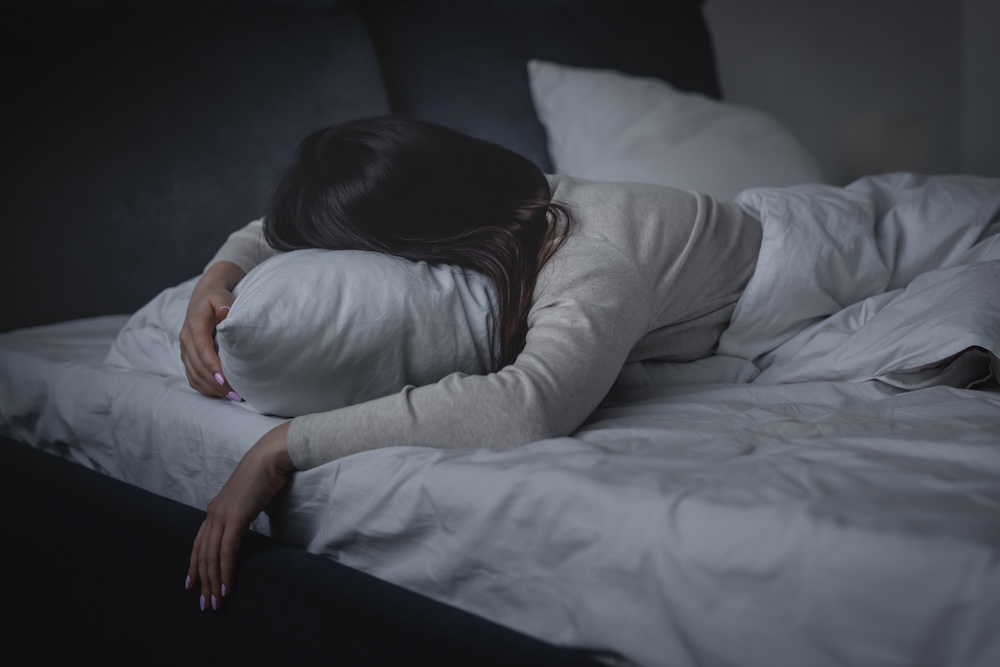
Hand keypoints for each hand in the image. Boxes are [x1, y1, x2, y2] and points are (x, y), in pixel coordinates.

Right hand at [180, 261, 244, 398]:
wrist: (203, 296)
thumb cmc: (216, 298)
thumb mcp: (221, 297)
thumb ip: (223, 305)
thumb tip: (225, 312)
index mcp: (194, 326)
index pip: (202, 350)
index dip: (213, 367)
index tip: (225, 380)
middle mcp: (186, 339)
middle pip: (197, 366)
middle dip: (214, 382)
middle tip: (235, 394)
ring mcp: (185, 349)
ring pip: (193, 374)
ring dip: (210, 387)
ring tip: (230, 396)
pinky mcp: (187, 356)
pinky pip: (192, 376)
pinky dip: (204, 386)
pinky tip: (219, 393)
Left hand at [186, 421, 294, 610]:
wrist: (270, 457)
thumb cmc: (264, 475)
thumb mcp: (248, 498)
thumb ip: (241, 512)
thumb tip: (244, 524)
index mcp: (215, 509)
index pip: (199, 543)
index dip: (194, 565)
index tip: (192, 584)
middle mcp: (213, 513)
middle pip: (202, 554)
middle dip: (203, 581)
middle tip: (205, 604)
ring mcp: (222, 515)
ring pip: (211, 557)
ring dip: (213, 582)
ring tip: (216, 602)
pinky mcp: (235, 518)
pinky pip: (227, 552)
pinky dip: (225, 571)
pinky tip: (227, 586)